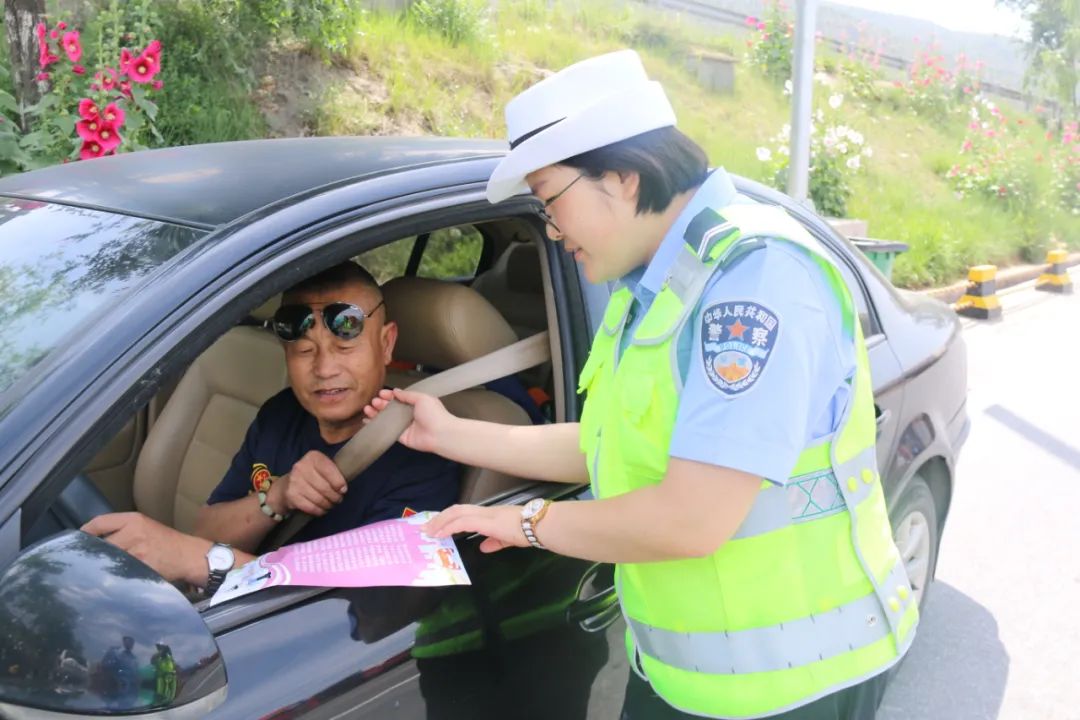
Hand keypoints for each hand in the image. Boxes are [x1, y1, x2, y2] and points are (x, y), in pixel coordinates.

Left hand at [81, 512, 210, 584]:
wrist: (189, 555)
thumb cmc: (165, 542)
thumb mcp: (145, 526)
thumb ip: (122, 529)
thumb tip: (92, 540)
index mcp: (133, 520)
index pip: (98, 523)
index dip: (84, 533)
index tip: (77, 542)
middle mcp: (133, 533)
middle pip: (100, 544)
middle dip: (93, 554)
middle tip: (85, 561)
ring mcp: (137, 552)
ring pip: (107, 560)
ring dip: (101, 567)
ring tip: (97, 572)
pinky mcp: (140, 568)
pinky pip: (119, 573)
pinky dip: (113, 577)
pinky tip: (113, 579)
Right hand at [272, 450, 346, 515]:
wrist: (286, 486)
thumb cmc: (311, 476)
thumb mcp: (321, 468)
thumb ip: (333, 473)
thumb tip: (343, 488)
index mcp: (313, 457)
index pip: (330, 470)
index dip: (339, 482)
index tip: (343, 489)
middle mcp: (301, 467)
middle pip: (325, 487)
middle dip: (335, 496)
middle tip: (338, 499)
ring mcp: (294, 481)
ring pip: (319, 499)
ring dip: (328, 505)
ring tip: (330, 504)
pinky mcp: (291, 495)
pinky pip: (311, 507)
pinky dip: (319, 511)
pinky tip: (322, 509)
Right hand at [362, 388, 453, 453]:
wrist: (440, 434)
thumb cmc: (434, 414)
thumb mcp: (421, 398)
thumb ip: (407, 395)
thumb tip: (396, 391)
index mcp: (415, 404)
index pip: (399, 398)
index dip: (389, 395)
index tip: (381, 393)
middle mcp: (409, 414)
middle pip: (391, 408)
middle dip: (381, 404)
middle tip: (374, 401)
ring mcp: (404, 425)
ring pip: (387, 419)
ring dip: (376, 413)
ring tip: (368, 409)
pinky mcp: (400, 436)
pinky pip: (387, 430)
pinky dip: (377, 426)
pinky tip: (368, 422)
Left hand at [422, 504, 528, 552]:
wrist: (540, 526)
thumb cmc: (530, 531)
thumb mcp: (509, 538)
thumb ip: (496, 542)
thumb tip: (484, 547)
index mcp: (490, 515)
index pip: (465, 512)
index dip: (449, 517)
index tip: (437, 524)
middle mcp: (485, 511)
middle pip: (457, 509)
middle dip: (440, 518)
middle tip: (426, 528)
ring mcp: (485, 515)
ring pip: (457, 513)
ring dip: (440, 522)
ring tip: (429, 531)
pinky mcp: (486, 522)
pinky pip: (463, 522)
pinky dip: (449, 527)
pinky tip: (441, 534)